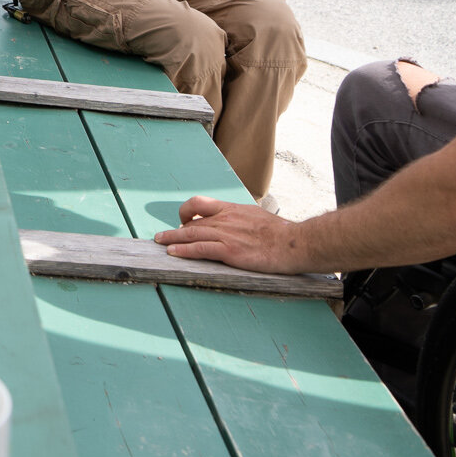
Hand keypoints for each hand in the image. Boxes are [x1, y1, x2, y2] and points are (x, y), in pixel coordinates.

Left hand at [154, 195, 299, 272]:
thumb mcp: (257, 217)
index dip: (187, 211)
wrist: (294, 243)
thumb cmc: (281, 234)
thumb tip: (237, 226)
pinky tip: (173, 253)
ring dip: (172, 239)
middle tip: (161, 235)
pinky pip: (199, 249)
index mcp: (232, 209)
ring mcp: (226, 234)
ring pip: (191, 234)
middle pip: (192, 222)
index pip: (201, 204)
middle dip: (175, 230)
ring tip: (160, 243)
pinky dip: (183, 250)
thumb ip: (242, 220)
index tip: (183, 221)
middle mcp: (226, 219)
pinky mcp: (230, 251)